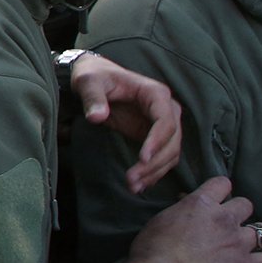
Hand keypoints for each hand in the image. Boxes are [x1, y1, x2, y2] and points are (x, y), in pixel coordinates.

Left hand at [70, 52, 181, 193]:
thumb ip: (93, 98)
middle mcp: (166, 109)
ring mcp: (162, 124)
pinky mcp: (154, 136)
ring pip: (170, 153)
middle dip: (155, 163)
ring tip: (132, 186)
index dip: (157, 141)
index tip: (143, 159)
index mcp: (155, 93)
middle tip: (132, 179)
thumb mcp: (89, 82)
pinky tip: (139, 185)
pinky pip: (161, 157)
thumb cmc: (94, 76)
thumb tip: (97, 117)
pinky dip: (153, 172)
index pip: (166, 121)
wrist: (96, 78)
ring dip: (155, 172)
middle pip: (172, 141)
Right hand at [126, 176, 261, 262]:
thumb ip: (181, 211)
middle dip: (237, 213)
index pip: (222, 184)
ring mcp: (239, 242)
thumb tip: (188, 207)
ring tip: (238, 246)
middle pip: (246, 204)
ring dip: (249, 237)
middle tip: (225, 225)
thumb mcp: (161, 219)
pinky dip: (260, 261)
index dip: (219, 191)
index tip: (214, 200)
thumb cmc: (151, 249)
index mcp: (201, 203)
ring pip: (261, 231)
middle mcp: (225, 218)